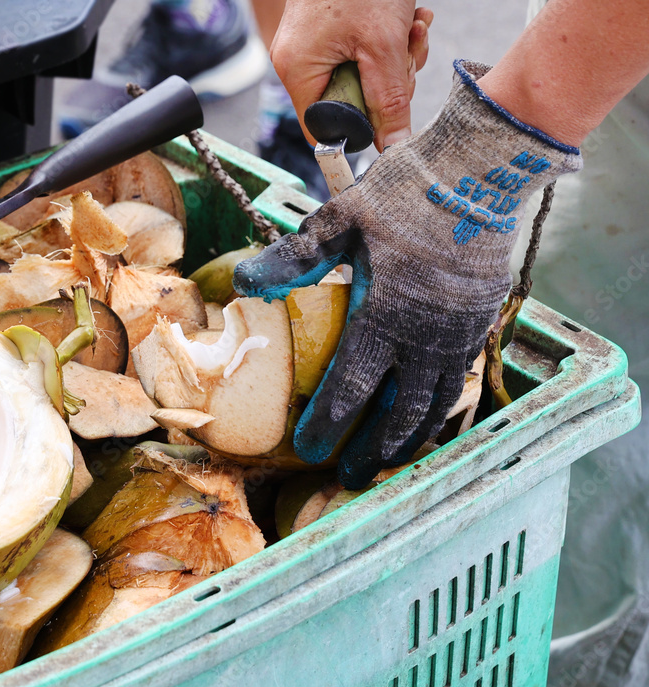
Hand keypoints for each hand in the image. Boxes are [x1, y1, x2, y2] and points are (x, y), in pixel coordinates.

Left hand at [234, 61, 581, 488]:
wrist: (481, 171)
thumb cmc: (405, 194)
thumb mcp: (341, 219)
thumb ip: (296, 258)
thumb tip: (244, 283)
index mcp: (386, 316)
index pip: (351, 386)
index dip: (327, 422)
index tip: (307, 449)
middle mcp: (426, 336)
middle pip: (398, 412)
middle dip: (372, 449)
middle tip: (350, 475)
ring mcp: (458, 333)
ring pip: (434, 404)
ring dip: (409, 438)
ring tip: (388, 461)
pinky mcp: (479, 323)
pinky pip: (458, 381)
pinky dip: (439, 409)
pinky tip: (427, 417)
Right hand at [271, 0, 431, 149]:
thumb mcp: (383, 45)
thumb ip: (390, 100)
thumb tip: (394, 148)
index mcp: (297, 71)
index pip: (323, 129)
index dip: (359, 129)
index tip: (390, 114)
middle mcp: (297, 62)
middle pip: (346, 104)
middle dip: (387, 86)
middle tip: (408, 54)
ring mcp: (311, 47)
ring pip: (360, 79)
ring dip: (395, 61)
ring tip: (413, 28)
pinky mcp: (328, 35)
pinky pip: (359, 56)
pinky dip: (388, 44)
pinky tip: (406, 21)